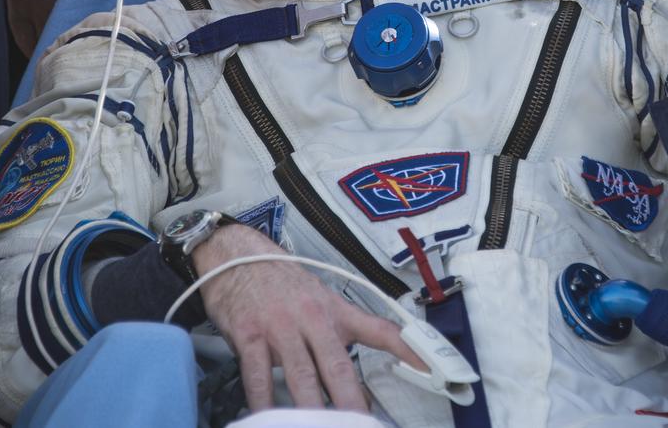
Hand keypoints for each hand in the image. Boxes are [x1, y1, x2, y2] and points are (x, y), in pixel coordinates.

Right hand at [193, 225, 424, 412]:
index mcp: (335, 311)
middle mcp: (313, 319)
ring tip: (322, 426)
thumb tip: (356, 380)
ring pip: (302, 376)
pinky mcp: (250, 335)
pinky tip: (267, 417)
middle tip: (363, 423)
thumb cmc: (281, 283)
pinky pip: (258, 375)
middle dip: (352, 401)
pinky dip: (263, 401)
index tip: (430, 370)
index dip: (408, 351)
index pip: (380, 331)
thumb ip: (341, 333)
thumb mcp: (320, 299)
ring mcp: (281, 327)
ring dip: (312, 409)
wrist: (237, 256)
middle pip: (338, 366)